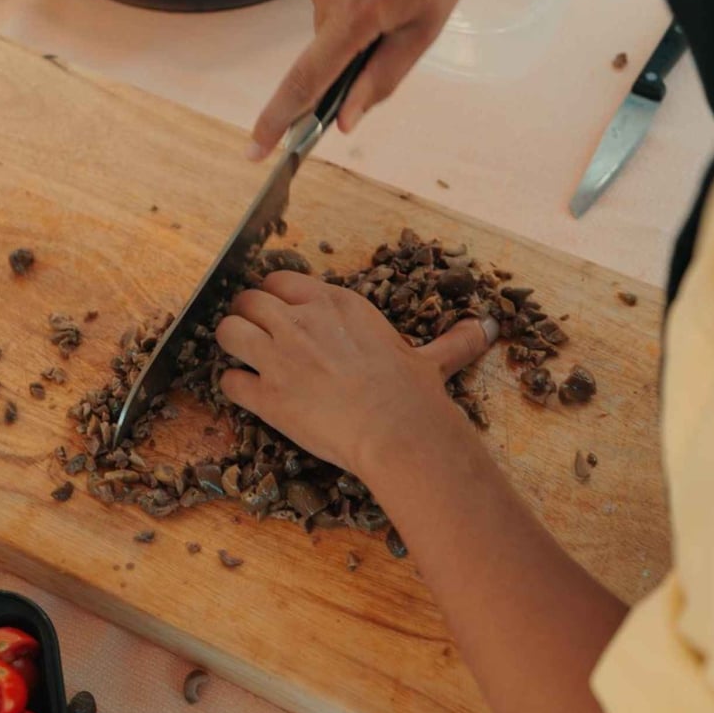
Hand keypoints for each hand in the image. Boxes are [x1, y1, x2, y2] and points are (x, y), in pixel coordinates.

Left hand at [214, 271, 496, 475]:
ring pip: (227, 331)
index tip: (279, 315)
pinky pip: (228, 381)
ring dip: (229, 344)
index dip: (273, 298)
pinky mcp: (266, 395)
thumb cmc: (414, 395)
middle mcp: (301, 321)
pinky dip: (232, 387)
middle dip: (244, 316)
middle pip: (247, 300)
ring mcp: (279, 357)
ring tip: (242, 359)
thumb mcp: (431, 360)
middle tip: (253, 337)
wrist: (398, 432)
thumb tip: (487, 329)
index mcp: (335, 304)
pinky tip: (247, 395)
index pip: (280, 281)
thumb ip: (452, 341)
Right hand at [248, 0, 481, 159]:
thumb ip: (381, 78)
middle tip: (388, 10)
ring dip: (346, 1)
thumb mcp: (424, 28)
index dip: (276, 120)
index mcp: (358, 13)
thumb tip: (343, 121)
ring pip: (320, 4)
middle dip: (347, 39)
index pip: (306, 81)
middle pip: (321, 39)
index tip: (256, 150)